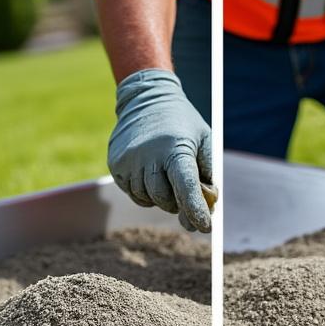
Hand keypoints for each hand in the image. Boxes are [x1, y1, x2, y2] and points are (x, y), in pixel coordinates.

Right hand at [108, 69, 211, 232]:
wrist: (146, 99)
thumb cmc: (183, 124)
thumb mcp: (205, 140)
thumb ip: (209, 173)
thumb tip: (207, 210)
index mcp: (175, 148)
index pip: (185, 186)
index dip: (195, 209)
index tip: (204, 227)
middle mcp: (148, 154)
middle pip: (165, 198)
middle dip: (177, 203)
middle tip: (184, 193)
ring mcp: (128, 160)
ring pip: (148, 199)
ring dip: (161, 197)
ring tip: (166, 175)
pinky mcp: (115, 164)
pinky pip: (133, 193)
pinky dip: (145, 192)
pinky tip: (150, 175)